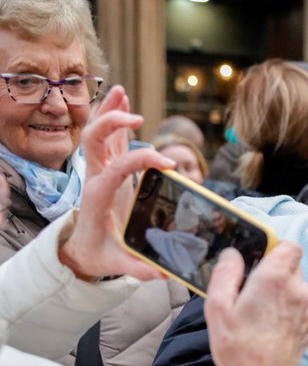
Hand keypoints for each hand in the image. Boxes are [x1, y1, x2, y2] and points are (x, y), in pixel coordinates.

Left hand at [57, 86, 177, 280]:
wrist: (82, 250)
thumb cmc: (101, 255)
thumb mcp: (118, 265)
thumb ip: (139, 269)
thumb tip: (163, 273)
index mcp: (99, 197)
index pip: (116, 169)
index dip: (141, 161)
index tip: (167, 165)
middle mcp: (96, 178)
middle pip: (95, 140)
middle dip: (113, 124)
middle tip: (138, 120)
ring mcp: (101, 170)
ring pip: (100, 132)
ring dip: (110, 111)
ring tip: (122, 92)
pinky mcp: (108, 168)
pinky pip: (109, 137)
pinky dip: (114, 117)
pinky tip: (123, 100)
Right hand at [205, 244, 307, 365]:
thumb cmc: (240, 348)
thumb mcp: (218, 307)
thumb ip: (226, 274)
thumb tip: (232, 256)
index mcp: (275, 280)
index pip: (287, 245)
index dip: (272, 246)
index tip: (256, 256)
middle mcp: (297, 290)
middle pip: (291, 264)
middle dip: (272, 269)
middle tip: (250, 286)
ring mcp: (305, 308)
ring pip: (295, 285)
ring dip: (279, 289)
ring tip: (256, 308)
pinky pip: (298, 305)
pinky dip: (285, 307)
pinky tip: (267, 323)